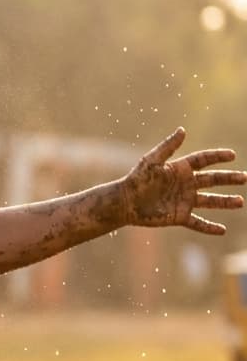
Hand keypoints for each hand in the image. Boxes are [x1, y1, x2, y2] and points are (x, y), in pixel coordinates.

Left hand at [122, 128, 245, 234]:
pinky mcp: (179, 216)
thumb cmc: (136, 179)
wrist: (125, 202)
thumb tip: (183, 130)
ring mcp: (184, 201)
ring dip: (225, 202)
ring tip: (240, 202)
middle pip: (212, 180)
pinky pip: (197, 223)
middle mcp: (185, 185)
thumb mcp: (152, 161)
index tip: (232, 155)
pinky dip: (209, 227)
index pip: (203, 160)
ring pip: (210, 201)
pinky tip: (222, 230)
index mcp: (180, 169)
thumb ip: (168, 147)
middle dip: (228, 178)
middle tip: (244, 177)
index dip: (217, 157)